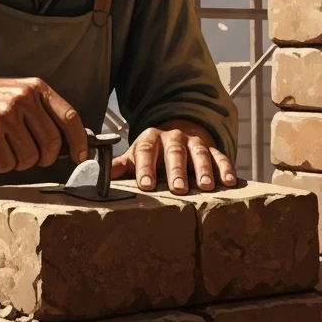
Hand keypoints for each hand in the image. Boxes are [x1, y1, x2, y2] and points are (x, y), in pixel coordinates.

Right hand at [0, 74, 88, 173]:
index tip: (80, 156)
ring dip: (21, 163)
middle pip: (52, 142)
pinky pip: (8, 163)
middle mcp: (24, 99)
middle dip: (45, 158)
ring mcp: (6, 115)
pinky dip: (3, 165)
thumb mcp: (19, 93)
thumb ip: (42, 111)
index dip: (79, 141)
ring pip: (30, 157)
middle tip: (33, 158)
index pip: (70, 117)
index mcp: (36, 88)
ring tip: (8, 152)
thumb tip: (68, 142)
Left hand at [111, 120, 235, 193]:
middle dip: (176, 170)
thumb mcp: (136, 156)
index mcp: (151, 138)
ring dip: (203, 170)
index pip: (146, 149)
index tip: (145, 185)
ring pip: (199, 153)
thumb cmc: (154, 153)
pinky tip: (229, 182)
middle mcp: (173, 138)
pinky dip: (225, 168)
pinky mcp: (213, 148)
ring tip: (205, 187)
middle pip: (174, 152)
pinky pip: (221, 156)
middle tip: (177, 189)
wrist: (180, 133)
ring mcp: (194, 142)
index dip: (145, 167)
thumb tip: (92, 171)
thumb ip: (120, 165)